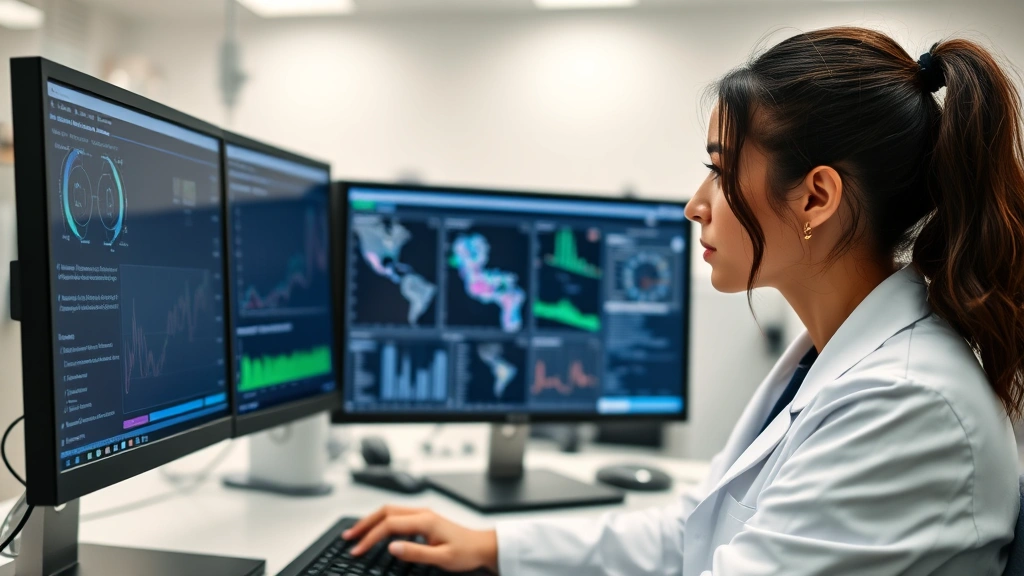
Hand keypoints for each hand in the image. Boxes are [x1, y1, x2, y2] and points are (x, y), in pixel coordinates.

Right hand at [344, 506, 498, 573]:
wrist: (483, 546)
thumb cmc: (466, 552)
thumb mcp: (441, 558)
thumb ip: (415, 552)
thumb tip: (392, 547)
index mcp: (424, 521)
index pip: (388, 525)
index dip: (370, 538)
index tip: (357, 550)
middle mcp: (422, 513)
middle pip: (384, 512)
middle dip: (364, 524)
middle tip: (348, 538)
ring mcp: (423, 514)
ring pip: (389, 511)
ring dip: (371, 520)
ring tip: (356, 533)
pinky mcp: (424, 519)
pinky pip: (396, 515)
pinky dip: (381, 521)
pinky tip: (376, 530)